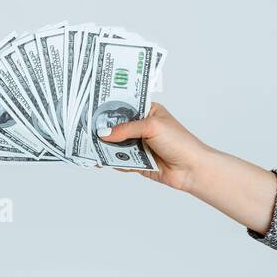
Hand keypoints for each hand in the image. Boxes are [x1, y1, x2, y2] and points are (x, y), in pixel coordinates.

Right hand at [95, 102, 212, 192]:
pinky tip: (99, 161)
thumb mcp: (151, 127)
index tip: (91, 109)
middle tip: (84, 130)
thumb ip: (126, 129)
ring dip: (105, 147)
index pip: (124, 106)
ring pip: (116, 144)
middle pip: (117, 127)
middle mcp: (142, 127)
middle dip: (103, 130)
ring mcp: (139, 145)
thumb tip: (103, 133)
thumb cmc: (179, 142)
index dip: (109, 108)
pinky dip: (111, 161)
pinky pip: (120, 160)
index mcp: (147, 112)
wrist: (192, 169)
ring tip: (87, 147)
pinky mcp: (138, 162)